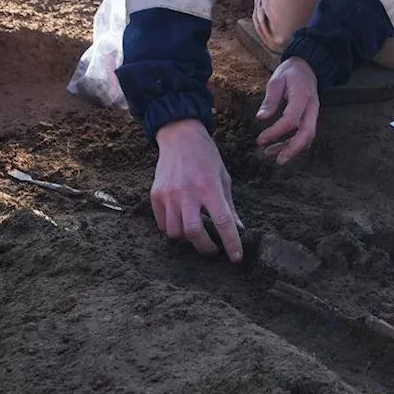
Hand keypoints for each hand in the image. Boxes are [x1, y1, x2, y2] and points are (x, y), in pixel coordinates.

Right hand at [152, 119, 242, 261]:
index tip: (236, 257)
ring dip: (188, 239)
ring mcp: (169, 194)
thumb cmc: (206, 156)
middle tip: (214, 249)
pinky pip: (162, 224)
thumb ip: (229, 205)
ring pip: (176, 232)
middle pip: (194, 233)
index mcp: (209, 187)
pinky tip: (181, 222)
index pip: (223, 221)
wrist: (180, 136)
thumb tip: (237, 228)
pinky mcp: (155, 194)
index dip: (231, 243)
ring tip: (197, 233)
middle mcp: (187, 192)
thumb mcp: (223, 177)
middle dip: (206, 248)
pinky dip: (173, 229)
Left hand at [256, 57, 318, 164]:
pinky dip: (294, 144)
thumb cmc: (290, 73)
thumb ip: (269, 100)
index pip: (291, 120)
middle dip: (292, 149)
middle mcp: (312, 108)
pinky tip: (280, 148)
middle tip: (277, 160)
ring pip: (307, 137)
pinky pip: (305, 135)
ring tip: (271, 154)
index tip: (260, 140)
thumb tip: (260, 118)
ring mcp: (313, 114)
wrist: (307, 67)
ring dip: (291, 149)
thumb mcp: (276, 80)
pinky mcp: (311, 118)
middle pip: (307, 134)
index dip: (276, 132)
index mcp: (302, 97)